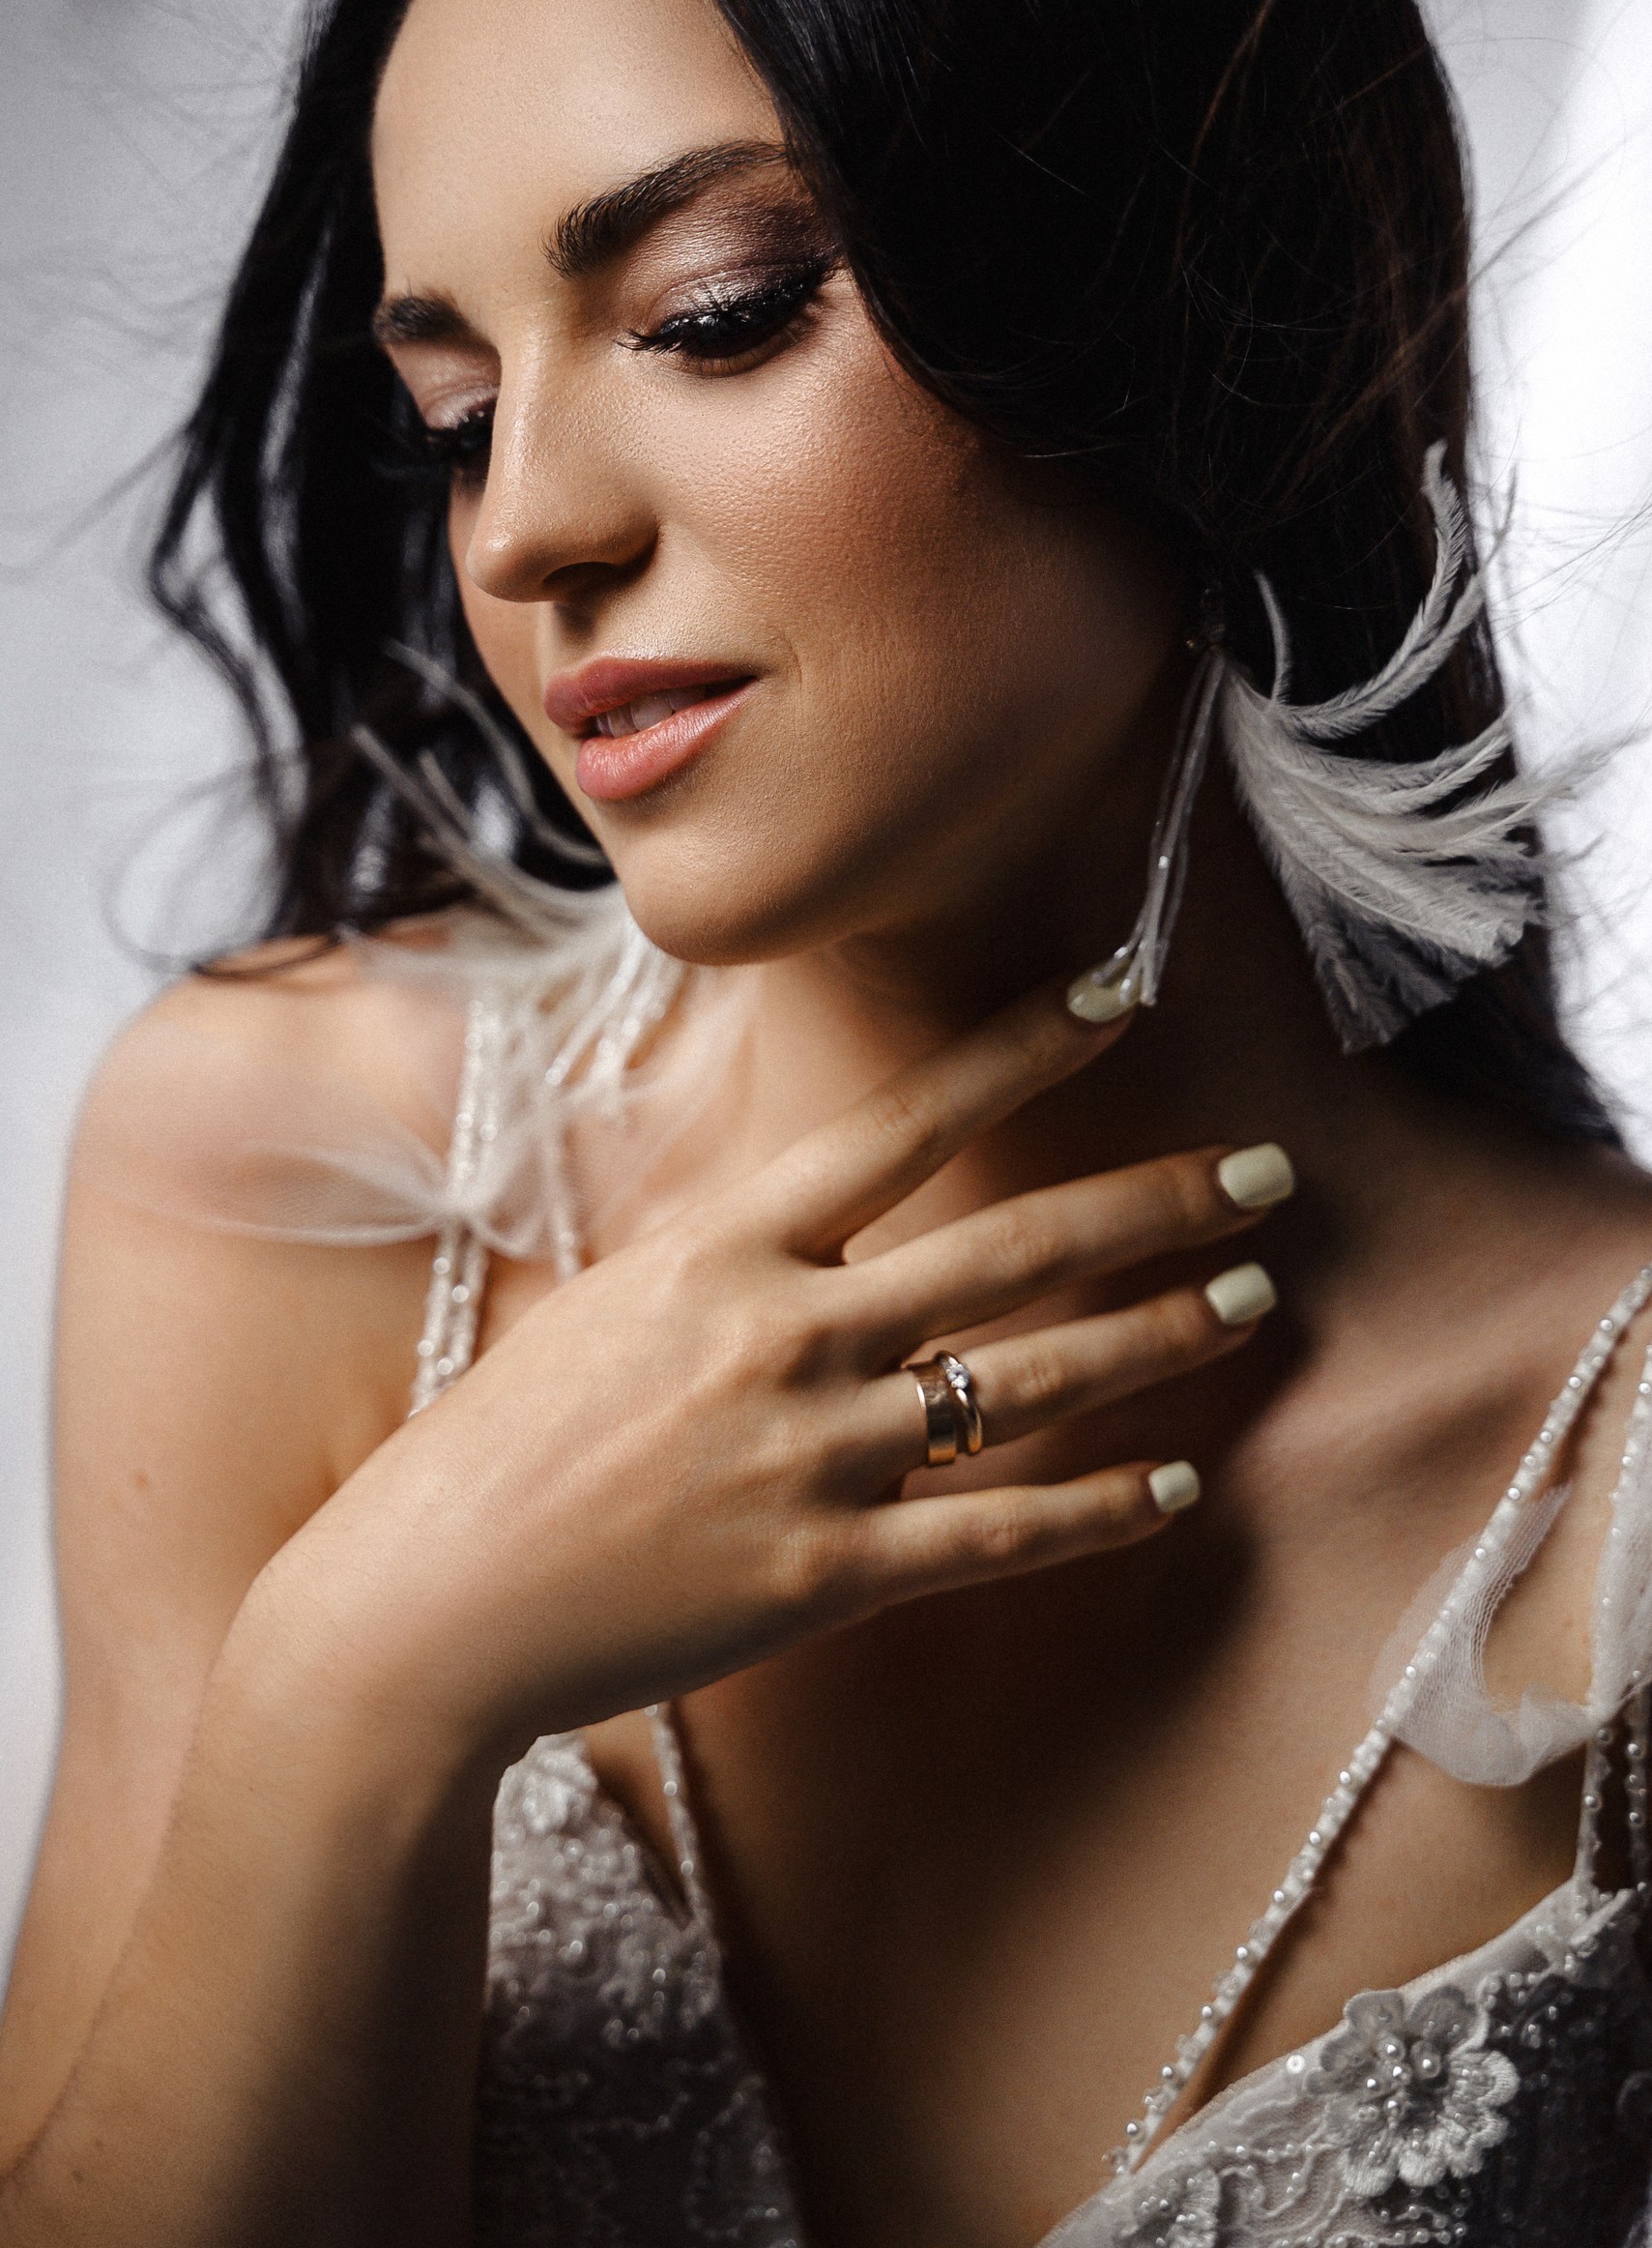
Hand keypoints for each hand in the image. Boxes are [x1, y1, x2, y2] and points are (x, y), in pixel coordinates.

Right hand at [255, 975, 1284, 1769]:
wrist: (430, 1601)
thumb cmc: (507, 1444)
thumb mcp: (612, 1300)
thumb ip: (730, 1257)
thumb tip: (816, 1210)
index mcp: (725, 1248)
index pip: (903, 1119)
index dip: (1021, 1050)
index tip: (1121, 992)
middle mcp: (785, 1334)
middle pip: (1010, 1248)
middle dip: (1154, 1203)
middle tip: (1266, 1172)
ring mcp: (812, 1456)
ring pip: (1030, 1382)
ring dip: (1154, 1336)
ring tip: (1249, 1302)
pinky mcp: (825, 1574)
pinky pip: (998, 1534)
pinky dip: (1098, 1508)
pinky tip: (1177, 1484)